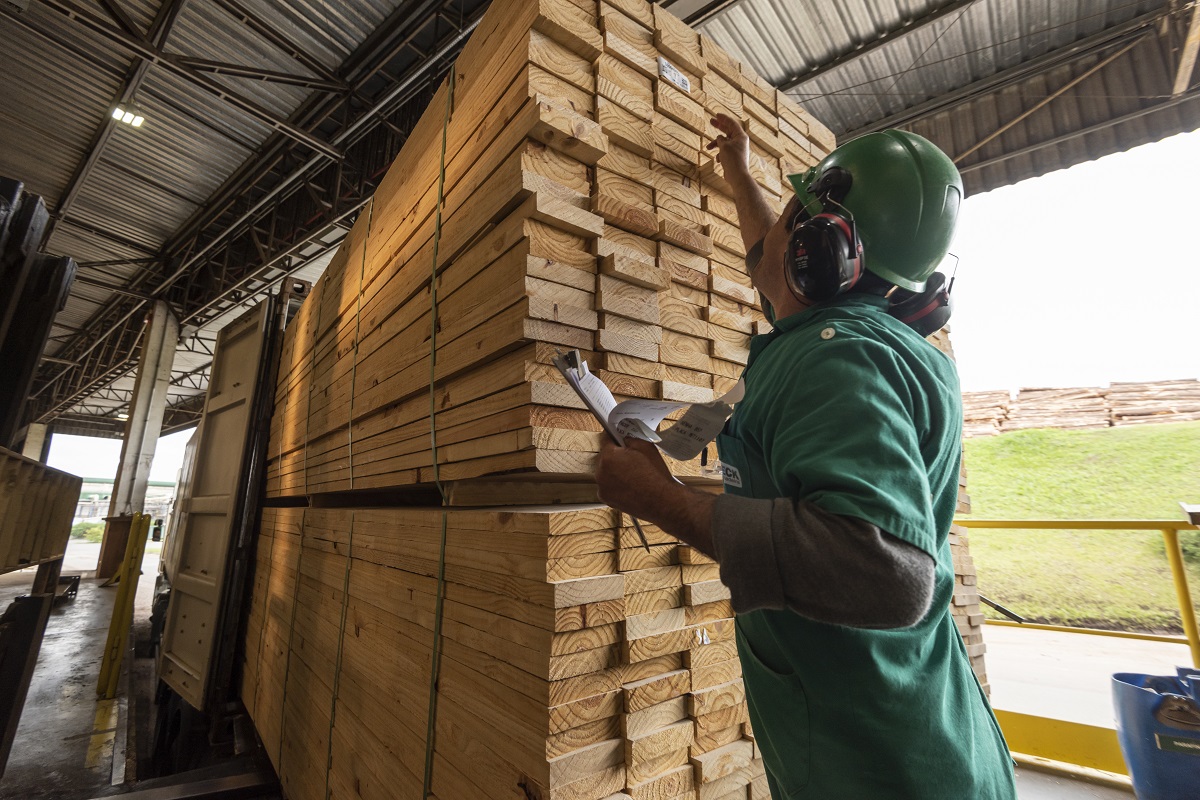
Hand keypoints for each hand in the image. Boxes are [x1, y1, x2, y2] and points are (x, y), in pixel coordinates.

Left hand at [595, 437, 717, 555]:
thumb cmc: (655, 474)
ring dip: (614, 471)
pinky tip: (629, 485)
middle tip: (630, 458)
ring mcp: (602, 488)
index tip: (618, 437)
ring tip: (631, 474)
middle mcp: (601, 473)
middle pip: (604, 458)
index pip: (606, 440)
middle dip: (615, 456)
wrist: (662, 501)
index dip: (614, 437)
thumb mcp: (646, 447)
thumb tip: (624, 438)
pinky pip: (608, 486)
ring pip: (605, 473)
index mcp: (609, 457)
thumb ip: (631, 439)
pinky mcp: (607, 499)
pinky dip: (615, 485)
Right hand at [707, 113, 750, 175]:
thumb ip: (720, 139)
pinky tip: (718, 160)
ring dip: (716, 144)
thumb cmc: (732, 159)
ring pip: (724, 142)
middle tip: (711, 121)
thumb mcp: (724, 145)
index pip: (732, 123)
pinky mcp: (733, 156)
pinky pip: (724, 151)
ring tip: (708, 148)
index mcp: (740, 136)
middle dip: (719, 127)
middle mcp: (740, 141)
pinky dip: (719, 154)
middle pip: (728, 130)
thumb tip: (719, 138)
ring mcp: (737, 149)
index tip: (716, 115)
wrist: (737, 176)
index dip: (723, 118)